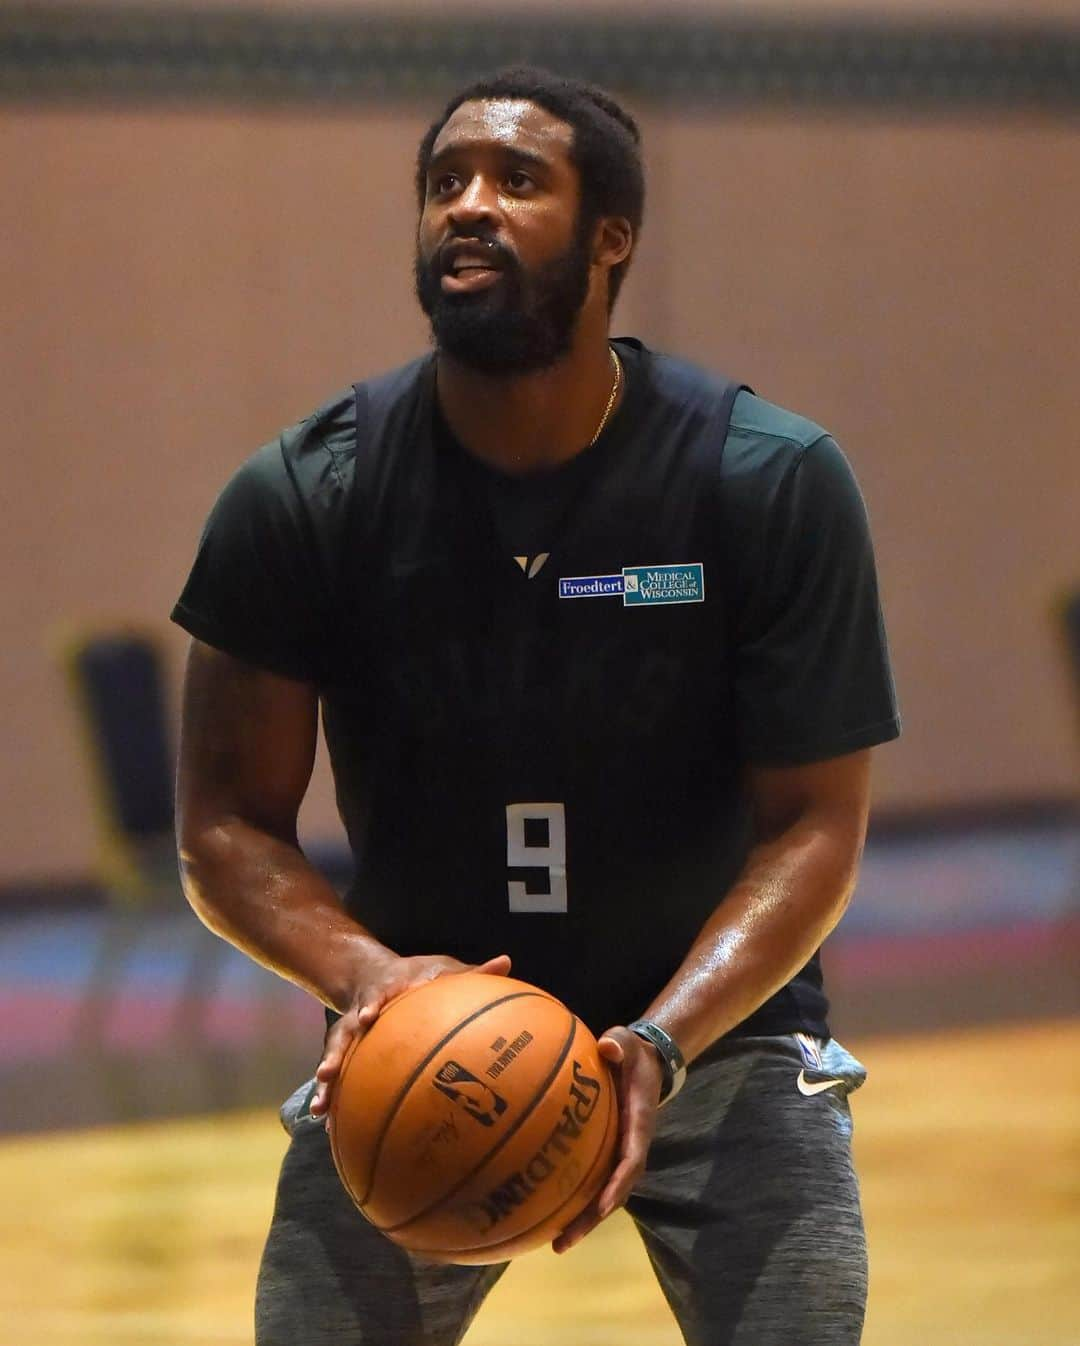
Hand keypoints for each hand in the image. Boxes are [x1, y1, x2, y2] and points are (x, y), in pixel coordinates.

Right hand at [309, 951, 511, 1117]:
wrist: (370, 972)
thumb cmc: (417, 974)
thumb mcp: (442, 967)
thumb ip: (473, 971)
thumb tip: (507, 961)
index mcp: (386, 990)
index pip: (377, 995)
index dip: (371, 1005)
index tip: (367, 1016)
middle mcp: (362, 1010)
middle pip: (345, 1030)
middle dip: (336, 1051)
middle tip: (327, 1071)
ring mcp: (349, 1030)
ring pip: (334, 1056)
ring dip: (328, 1081)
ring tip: (321, 1109)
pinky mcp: (344, 1048)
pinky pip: (336, 1074)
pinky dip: (331, 1096)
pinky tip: (328, 1124)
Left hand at [551, 1025, 662, 1253]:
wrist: (646, 1061)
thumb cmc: (632, 1052)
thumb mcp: (628, 1041)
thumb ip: (620, 1043)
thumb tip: (608, 1046)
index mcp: (638, 1123)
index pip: (632, 1159)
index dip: (617, 1184)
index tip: (602, 1207)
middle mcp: (630, 1145)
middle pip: (615, 1192)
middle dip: (592, 1219)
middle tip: (562, 1243)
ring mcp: (618, 1151)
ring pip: (603, 1193)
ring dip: (583, 1219)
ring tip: (554, 1244)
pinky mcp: (606, 1151)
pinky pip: (591, 1179)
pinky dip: (574, 1199)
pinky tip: (546, 1212)